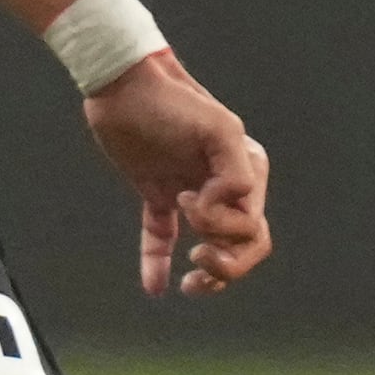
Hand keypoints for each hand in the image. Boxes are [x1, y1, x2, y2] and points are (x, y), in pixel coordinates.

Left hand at [84, 55, 270, 297]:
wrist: (122, 86)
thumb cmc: (171, 103)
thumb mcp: (218, 130)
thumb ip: (236, 175)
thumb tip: (224, 208)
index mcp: (247, 170)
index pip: (252, 227)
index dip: (223, 228)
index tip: (189, 200)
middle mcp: (225, 184)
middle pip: (244, 245)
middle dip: (228, 264)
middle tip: (198, 257)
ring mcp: (192, 190)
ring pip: (213, 247)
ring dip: (209, 275)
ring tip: (188, 285)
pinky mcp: (158, 193)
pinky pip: (162, 236)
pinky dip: (157, 263)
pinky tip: (155, 287)